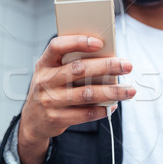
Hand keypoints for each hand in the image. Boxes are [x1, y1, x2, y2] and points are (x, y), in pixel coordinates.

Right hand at [18, 35, 134, 163]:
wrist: (33, 121)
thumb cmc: (50, 89)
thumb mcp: (52, 72)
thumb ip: (72, 63)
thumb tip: (107, 58)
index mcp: (44, 64)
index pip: (57, 46)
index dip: (78, 42)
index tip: (100, 42)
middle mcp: (45, 81)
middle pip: (79, 70)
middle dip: (106, 66)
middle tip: (127, 65)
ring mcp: (50, 101)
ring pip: (87, 94)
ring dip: (112, 92)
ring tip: (129, 90)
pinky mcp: (57, 118)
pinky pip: (85, 113)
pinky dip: (102, 109)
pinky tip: (112, 106)